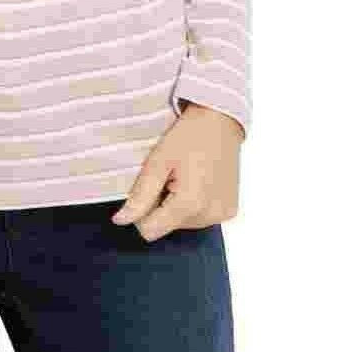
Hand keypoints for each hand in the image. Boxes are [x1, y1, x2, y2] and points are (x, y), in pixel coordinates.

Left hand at [112, 102, 242, 241]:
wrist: (221, 121)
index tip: (149, 188)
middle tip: (170, 177)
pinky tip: (197, 182)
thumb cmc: (189, 136)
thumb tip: (121, 220)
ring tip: (184, 177)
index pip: (149, 231)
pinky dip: (192, 204)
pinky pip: (198, 217)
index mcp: (191, 205)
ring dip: (175, 205)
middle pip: (165, 227)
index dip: (141, 212)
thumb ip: (140, 196)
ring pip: (181, 223)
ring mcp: (222, 214)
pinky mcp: (229, 211)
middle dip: (160, 206)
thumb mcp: (157, 162)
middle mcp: (210, 216)